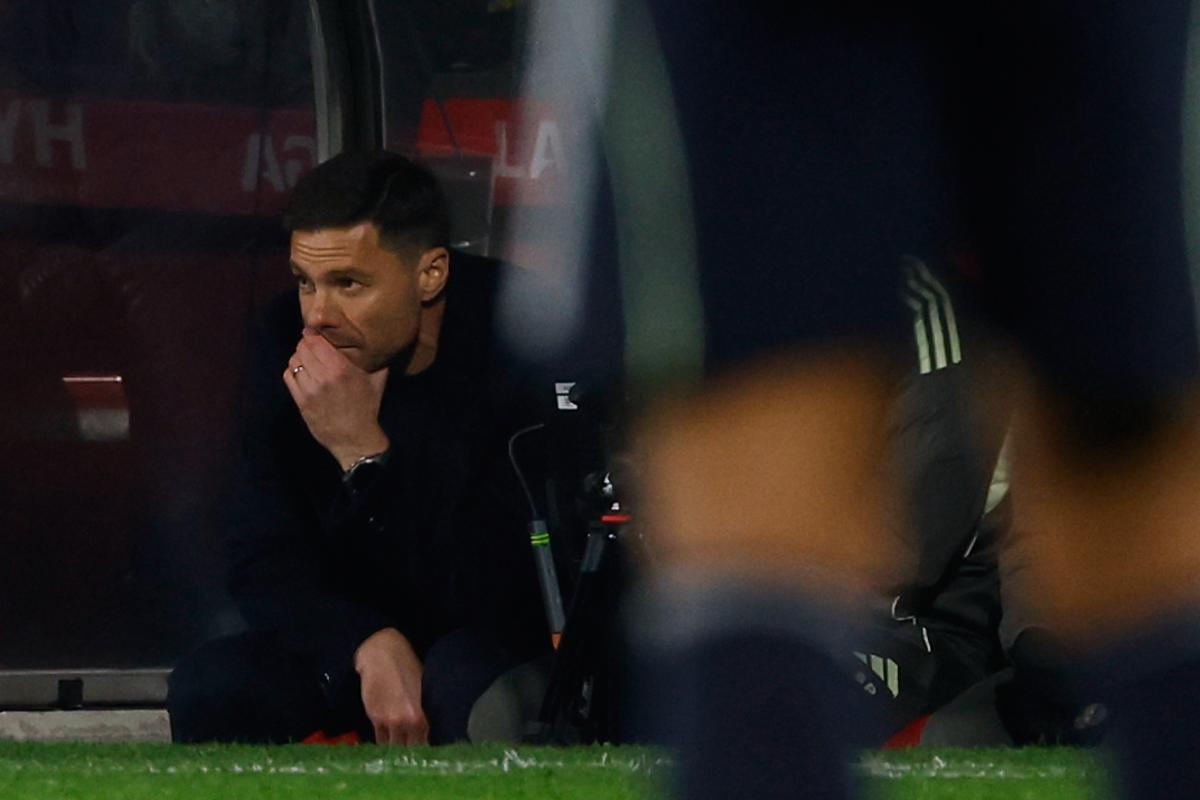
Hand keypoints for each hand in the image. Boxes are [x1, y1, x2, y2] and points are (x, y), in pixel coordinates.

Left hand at [283, 330, 389, 469]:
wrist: (355, 439)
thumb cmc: (367, 409)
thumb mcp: (377, 382)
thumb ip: (377, 362)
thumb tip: (378, 345)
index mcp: (341, 369)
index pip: (315, 341)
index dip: (311, 334)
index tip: (314, 333)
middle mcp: (323, 377)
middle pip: (302, 349)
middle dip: (305, 345)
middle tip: (311, 346)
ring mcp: (309, 390)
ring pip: (294, 362)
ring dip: (299, 358)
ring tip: (306, 360)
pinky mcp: (301, 402)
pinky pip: (288, 377)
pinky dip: (292, 371)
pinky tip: (301, 374)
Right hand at [354, 628, 428, 744]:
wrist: (382, 654)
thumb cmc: (407, 667)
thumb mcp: (424, 689)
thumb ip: (426, 712)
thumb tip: (430, 729)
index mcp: (426, 713)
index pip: (428, 744)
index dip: (426, 751)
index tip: (425, 753)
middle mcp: (410, 721)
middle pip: (411, 750)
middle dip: (412, 753)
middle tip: (412, 754)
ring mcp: (392, 721)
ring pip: (394, 747)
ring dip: (396, 750)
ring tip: (399, 751)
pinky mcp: (376, 718)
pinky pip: (380, 740)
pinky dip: (384, 743)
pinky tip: (387, 743)